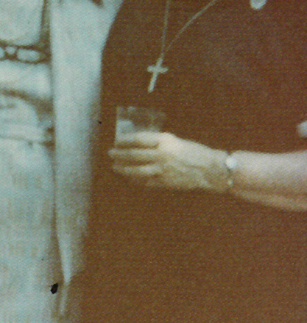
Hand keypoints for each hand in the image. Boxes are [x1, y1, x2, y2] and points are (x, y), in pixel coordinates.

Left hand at [109, 131, 225, 191]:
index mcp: (165, 141)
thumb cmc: (194, 152)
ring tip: (115, 167)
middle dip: (120, 154)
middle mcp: (162, 155)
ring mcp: (163, 170)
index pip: (139, 139)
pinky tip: (129, 178)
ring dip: (124, 168)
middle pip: (135, 154)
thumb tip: (139, 143)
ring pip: (137, 170)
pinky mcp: (166, 182)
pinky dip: (136, 180)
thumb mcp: (175, 141)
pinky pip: (146, 182)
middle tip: (111, 153)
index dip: (125, 140)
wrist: (211, 169)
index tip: (117, 141)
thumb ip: (159, 142)